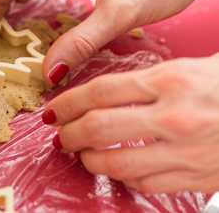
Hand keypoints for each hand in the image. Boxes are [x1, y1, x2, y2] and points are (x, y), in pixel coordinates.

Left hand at [43, 54, 218, 192]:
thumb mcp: (192, 68)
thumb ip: (148, 82)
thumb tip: (103, 96)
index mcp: (171, 80)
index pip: (100, 92)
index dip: (68, 102)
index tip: (54, 110)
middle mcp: (175, 115)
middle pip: (99, 127)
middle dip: (69, 133)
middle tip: (59, 135)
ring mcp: (187, 150)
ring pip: (117, 163)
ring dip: (90, 160)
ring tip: (81, 154)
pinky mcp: (198, 178)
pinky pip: (146, 184)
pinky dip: (124, 178)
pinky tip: (118, 169)